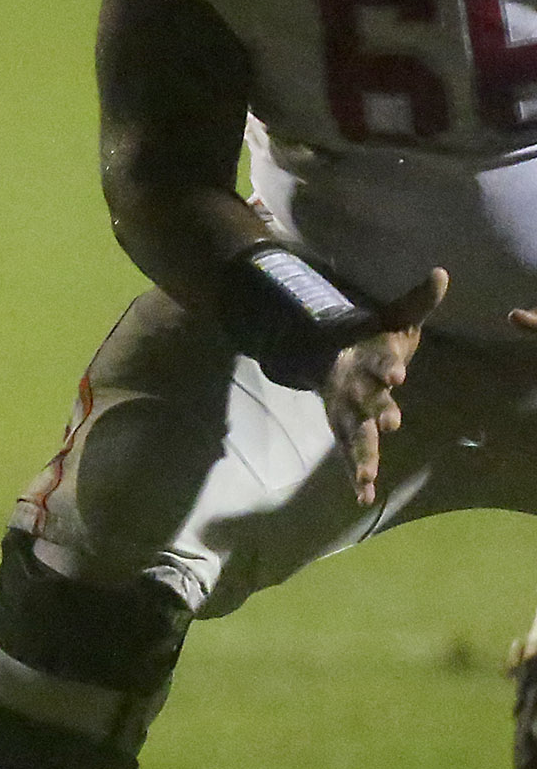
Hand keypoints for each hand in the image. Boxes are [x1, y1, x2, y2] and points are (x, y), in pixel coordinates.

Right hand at [327, 267, 445, 503]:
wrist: (325, 351)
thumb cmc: (372, 337)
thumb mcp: (396, 318)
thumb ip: (419, 301)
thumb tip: (443, 272)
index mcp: (369, 358)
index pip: (380, 361)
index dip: (387, 366)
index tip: (398, 373)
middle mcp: (355, 386)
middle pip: (365, 401)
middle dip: (375, 413)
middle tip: (390, 424)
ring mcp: (345, 410)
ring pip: (353, 434)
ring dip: (361, 455)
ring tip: (369, 478)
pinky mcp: (342, 428)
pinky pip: (349, 454)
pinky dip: (355, 475)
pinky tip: (364, 497)